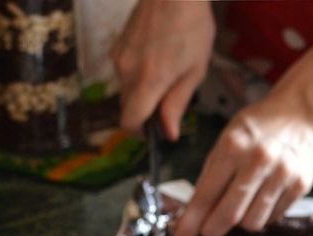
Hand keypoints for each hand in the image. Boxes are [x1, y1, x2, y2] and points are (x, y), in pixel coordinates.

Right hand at [113, 0, 213, 140]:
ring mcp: (119, 58)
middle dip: (144, 111)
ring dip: (141, 92)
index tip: (153, 132)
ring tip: (165, 72)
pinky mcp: (117, 46)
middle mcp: (127, 72)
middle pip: (127, 107)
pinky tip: (155, 58)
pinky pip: (123, 72)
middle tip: (168, 100)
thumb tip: (169, 133)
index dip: (139, 132)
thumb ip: (178, 103)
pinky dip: (136, 75)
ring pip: (125, 90)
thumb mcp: (195, 69)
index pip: (129, 121)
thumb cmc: (191, 25)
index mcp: (149, 81)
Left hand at [170, 90, 312, 235]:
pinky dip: (261, 216)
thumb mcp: (226, 140)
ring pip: (252, 223)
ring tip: (239, 208)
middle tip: (208, 232)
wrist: (300, 113)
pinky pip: (272, 218)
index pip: (205, 196)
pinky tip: (260, 200)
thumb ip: (211, 176)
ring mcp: (282, 174)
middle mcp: (258, 161)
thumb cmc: (256, 129)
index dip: (190, 226)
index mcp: (232, 147)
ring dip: (240, 224)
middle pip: (229, 216)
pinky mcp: (300, 186)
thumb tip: (194, 217)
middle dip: (212, 231)